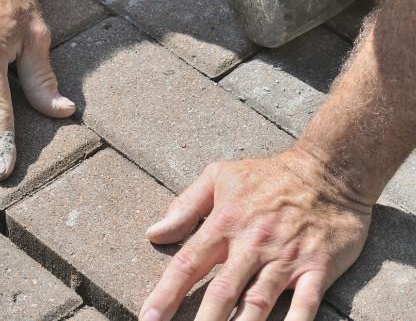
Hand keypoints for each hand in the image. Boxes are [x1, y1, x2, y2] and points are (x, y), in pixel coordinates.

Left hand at [140, 149, 372, 320]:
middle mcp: (252, 244)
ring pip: (258, 302)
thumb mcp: (219, 176)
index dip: (166, 293)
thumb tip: (153, 234)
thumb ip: (184, 206)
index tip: (147, 318)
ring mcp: (285, 258)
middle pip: (221, 291)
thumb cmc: (267, 176)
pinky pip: (306, 304)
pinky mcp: (318, 268)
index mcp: (224, 224)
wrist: (329, 170)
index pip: (188, 263)